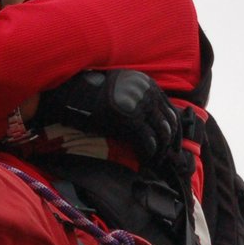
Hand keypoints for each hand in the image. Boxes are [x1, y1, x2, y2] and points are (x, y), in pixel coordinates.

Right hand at [35, 69, 180, 168]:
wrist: (70, 94)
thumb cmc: (91, 96)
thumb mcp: (121, 92)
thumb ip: (139, 101)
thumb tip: (154, 124)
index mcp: (146, 83)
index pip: (170, 110)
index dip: (174, 131)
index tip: (172, 145)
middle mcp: (146, 91)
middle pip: (169, 123)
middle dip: (170, 144)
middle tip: (167, 158)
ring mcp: (138, 104)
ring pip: (160, 134)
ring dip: (160, 151)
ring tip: (155, 161)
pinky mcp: (128, 118)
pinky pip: (146, 141)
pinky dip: (149, 154)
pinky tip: (145, 160)